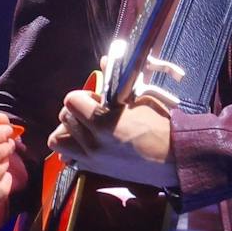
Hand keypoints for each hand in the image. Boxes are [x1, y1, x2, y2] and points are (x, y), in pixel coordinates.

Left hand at [47, 88, 176, 186]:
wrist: (173, 158)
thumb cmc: (160, 126)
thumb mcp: (140, 99)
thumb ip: (117, 82)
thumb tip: (105, 61)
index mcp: (104, 122)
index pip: (71, 100)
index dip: (82, 96)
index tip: (95, 98)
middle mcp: (92, 142)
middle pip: (63, 118)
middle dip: (75, 111)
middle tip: (92, 111)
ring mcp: (92, 158)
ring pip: (58, 140)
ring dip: (68, 130)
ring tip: (85, 128)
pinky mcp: (94, 169)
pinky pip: (69, 157)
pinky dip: (74, 148)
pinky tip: (88, 143)